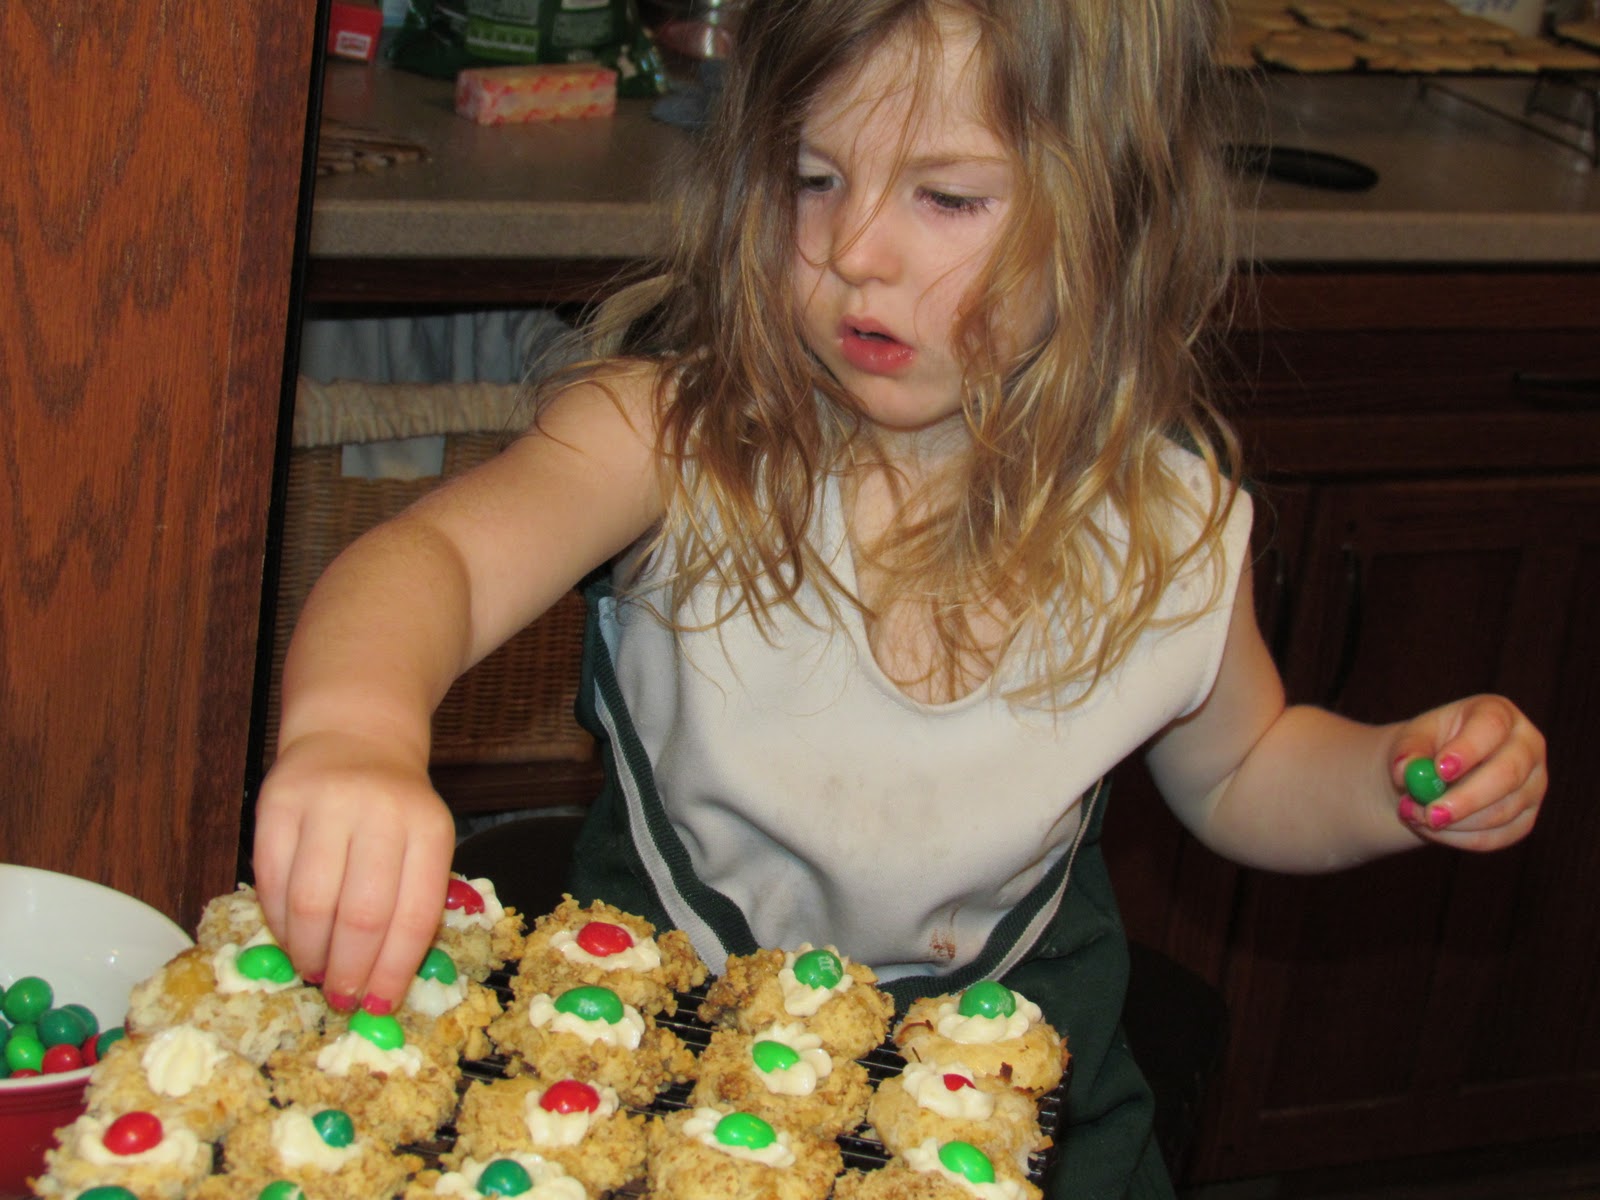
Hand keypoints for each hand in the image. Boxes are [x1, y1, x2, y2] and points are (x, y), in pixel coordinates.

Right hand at [252, 732, 456, 1012]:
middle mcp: (381, 812)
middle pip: (362, 915)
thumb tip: (385, 984)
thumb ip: (411, 899)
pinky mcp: (278, 802)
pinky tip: (291, 938)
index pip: (413, 915)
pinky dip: (280, 921)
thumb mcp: (423, 840)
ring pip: (313, 903)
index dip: (394, 970)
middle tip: (341, 998)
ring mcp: (327, 804)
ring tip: (314, 972)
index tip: (380, 1006)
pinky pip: (272, 880)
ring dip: (310, 953)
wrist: (355, 734)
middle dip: (349, 970)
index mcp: (429, 828)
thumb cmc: (394, 806)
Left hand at [1389, 694, 1545, 850]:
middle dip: (1466, 798)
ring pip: (1501, 812)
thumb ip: (1407, 752)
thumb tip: (1405, 772)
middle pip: (1508, 773)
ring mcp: (1534, 785)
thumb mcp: (1412, 740)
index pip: (1492, 726)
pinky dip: (1459, 838)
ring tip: (1414, 815)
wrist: (1435, 776)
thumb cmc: (1427, 748)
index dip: (1468, 749)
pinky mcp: (1526, 819)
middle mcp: (1527, 747)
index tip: (1440, 771)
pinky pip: (1496, 837)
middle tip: (1430, 814)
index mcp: (1499, 713)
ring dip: (1454, 822)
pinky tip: (1433, 829)